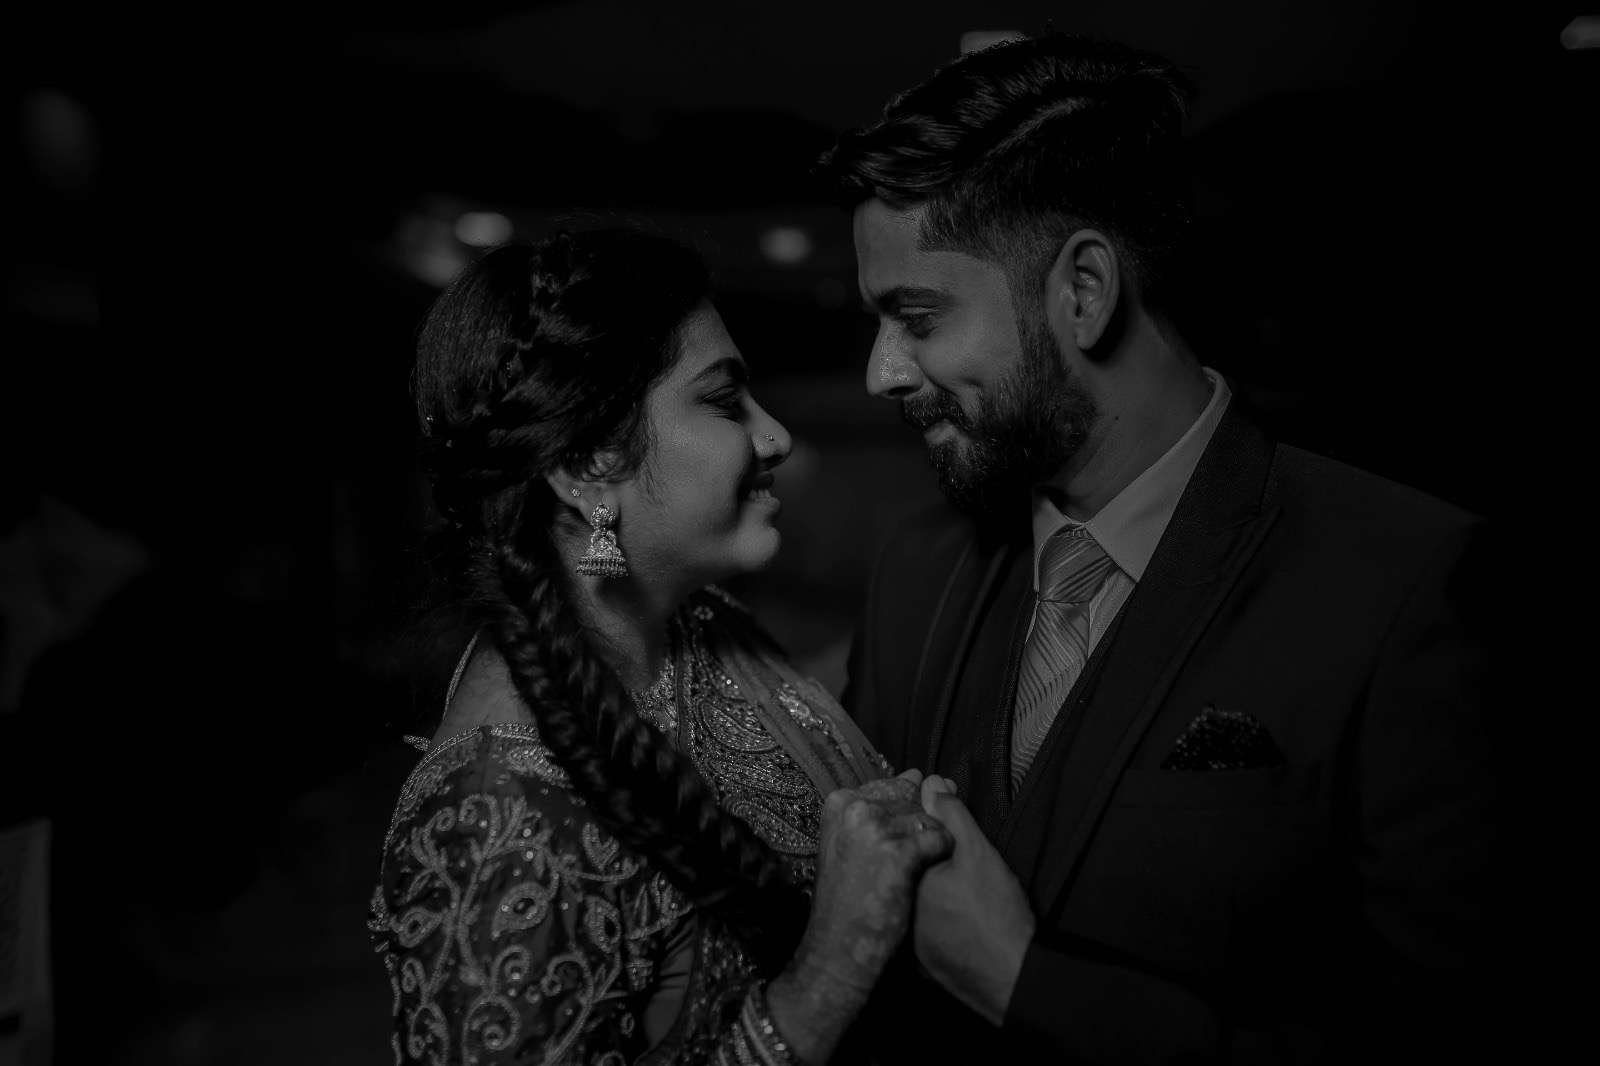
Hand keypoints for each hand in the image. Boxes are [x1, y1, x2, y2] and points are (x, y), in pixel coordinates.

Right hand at [767, 769, 951, 1063]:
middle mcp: (854, 807)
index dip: (909, 810)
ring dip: (932, 843)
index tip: (908, 836)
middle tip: (916, 856)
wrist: (837, 950)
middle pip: (911, 798)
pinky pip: (937, 838)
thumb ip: (877, 811)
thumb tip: (915, 775)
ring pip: (927, 818)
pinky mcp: (896, 851)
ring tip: (918, 871)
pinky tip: (928, 874)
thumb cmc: (848, 902)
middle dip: (924, 824)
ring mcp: (873, 826)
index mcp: (839, 803)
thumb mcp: (850, 846)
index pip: (890, 786)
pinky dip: (941, 855)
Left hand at [913, 775, 1035, 1026]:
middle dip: (917, 845)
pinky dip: (927, 908)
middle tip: (949, 843)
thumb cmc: (996, 915)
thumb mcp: (977, 853)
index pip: (897, 835)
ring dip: (921, 877)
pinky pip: (914, 921)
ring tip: (951, 871)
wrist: (1011, 978)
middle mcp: (891, 907)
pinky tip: (951, 903)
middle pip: (898, 864)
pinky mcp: (915, 959)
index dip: (918, 815)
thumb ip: (951, 815)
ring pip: (906, 893)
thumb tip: (931, 783)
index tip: (937, 806)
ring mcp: (900, 936)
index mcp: (899, 876)